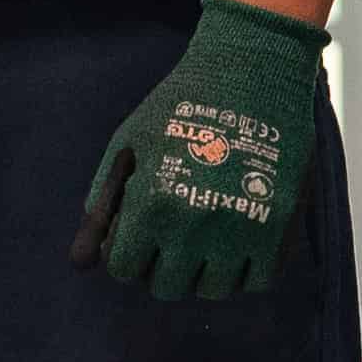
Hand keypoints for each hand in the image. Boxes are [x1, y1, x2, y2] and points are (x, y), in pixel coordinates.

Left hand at [77, 0, 333, 303]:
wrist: (251, 71)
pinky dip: (245, 269)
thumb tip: (81, 264)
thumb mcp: (128, 146)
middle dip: (163, 264)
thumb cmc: (179, 105)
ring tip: (208, 235)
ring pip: (212, 291)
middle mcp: (193, 226)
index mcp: (150, 205)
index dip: (128, 253)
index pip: (123, 269)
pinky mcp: (280, 228)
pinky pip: (257, 281)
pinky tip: (238, 238)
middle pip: (166, 286)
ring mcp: (240, 230)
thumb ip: (103, 206)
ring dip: (204, 270)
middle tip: (175, 233)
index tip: (141, 234)